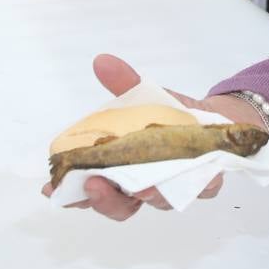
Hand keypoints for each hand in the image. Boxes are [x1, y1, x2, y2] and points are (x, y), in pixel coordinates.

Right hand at [42, 54, 258, 220]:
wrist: (217, 115)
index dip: (72, 194)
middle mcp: (148, 187)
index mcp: (124, 171)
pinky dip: (198, 183)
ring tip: (142, 185)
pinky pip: (203, 188)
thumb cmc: (172, 113)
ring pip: (159, 201)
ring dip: (149, 194)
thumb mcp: (145, 95)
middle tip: (93, 185)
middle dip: (105, 200)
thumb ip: (123, 82)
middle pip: (122, 207)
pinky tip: (197, 175)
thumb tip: (102, 61)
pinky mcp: (209, 180)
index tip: (51, 187)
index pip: (94, 190)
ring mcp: (177, 186)